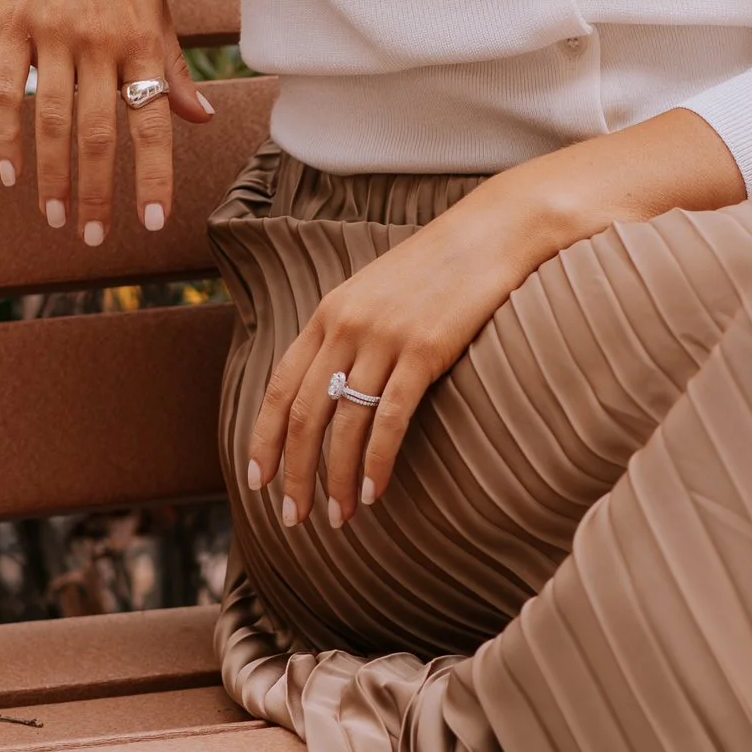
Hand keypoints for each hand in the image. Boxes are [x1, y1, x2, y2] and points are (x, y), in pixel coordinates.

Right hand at [0, 0, 212, 246]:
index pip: (152, 122)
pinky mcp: (10, 26)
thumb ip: (172, 66)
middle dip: (95, 193)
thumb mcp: (157, 7)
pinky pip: (5, 92)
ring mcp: (51, 34)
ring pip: (51, 122)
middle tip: (90, 239)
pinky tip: (10, 173)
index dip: (151, 176)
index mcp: (142, 41)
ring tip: (53, 218)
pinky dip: (5, 136)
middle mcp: (99, 42)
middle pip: (96, 134)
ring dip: (51, 177)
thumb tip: (201, 119)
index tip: (150, 223)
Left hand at [246, 186, 542, 526]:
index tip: (259, 482)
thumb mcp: (379, 295)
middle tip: (294, 518)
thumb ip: (352, 336)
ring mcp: (384, 337)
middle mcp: (346, 326)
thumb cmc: (440, 270)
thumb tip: (337, 392)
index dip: (265, 439)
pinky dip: (377, 461)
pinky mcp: (424, 350)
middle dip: (295, 473)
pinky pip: (390, 419)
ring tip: (340, 518)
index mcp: (329, 314)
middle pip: (306, 414)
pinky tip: (374, 491)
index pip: (281, 387)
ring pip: (344, 424)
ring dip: (336, 479)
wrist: (492, 233)